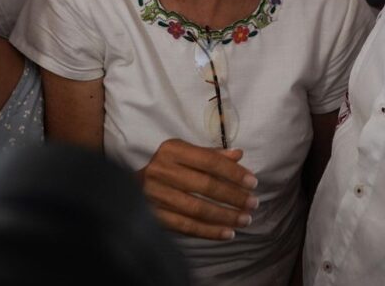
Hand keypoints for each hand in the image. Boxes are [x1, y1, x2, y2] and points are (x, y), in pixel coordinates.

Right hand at [138, 138, 257, 239]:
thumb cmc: (167, 168)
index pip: (209, 161)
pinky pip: (187, 226)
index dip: (233, 172)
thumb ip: (212, 155)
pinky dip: (209, 231)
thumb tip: (239, 155)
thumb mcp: (186, 154)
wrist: (130, 188)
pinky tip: (228, 233)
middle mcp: (161, 170)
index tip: (253, 182)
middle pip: (205, 185)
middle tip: (253, 203)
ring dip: (225, 216)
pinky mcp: (154, 216)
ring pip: (197, 208)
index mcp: (171, 150)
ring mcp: (155, 195)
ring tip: (245, 219)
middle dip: (233, 196)